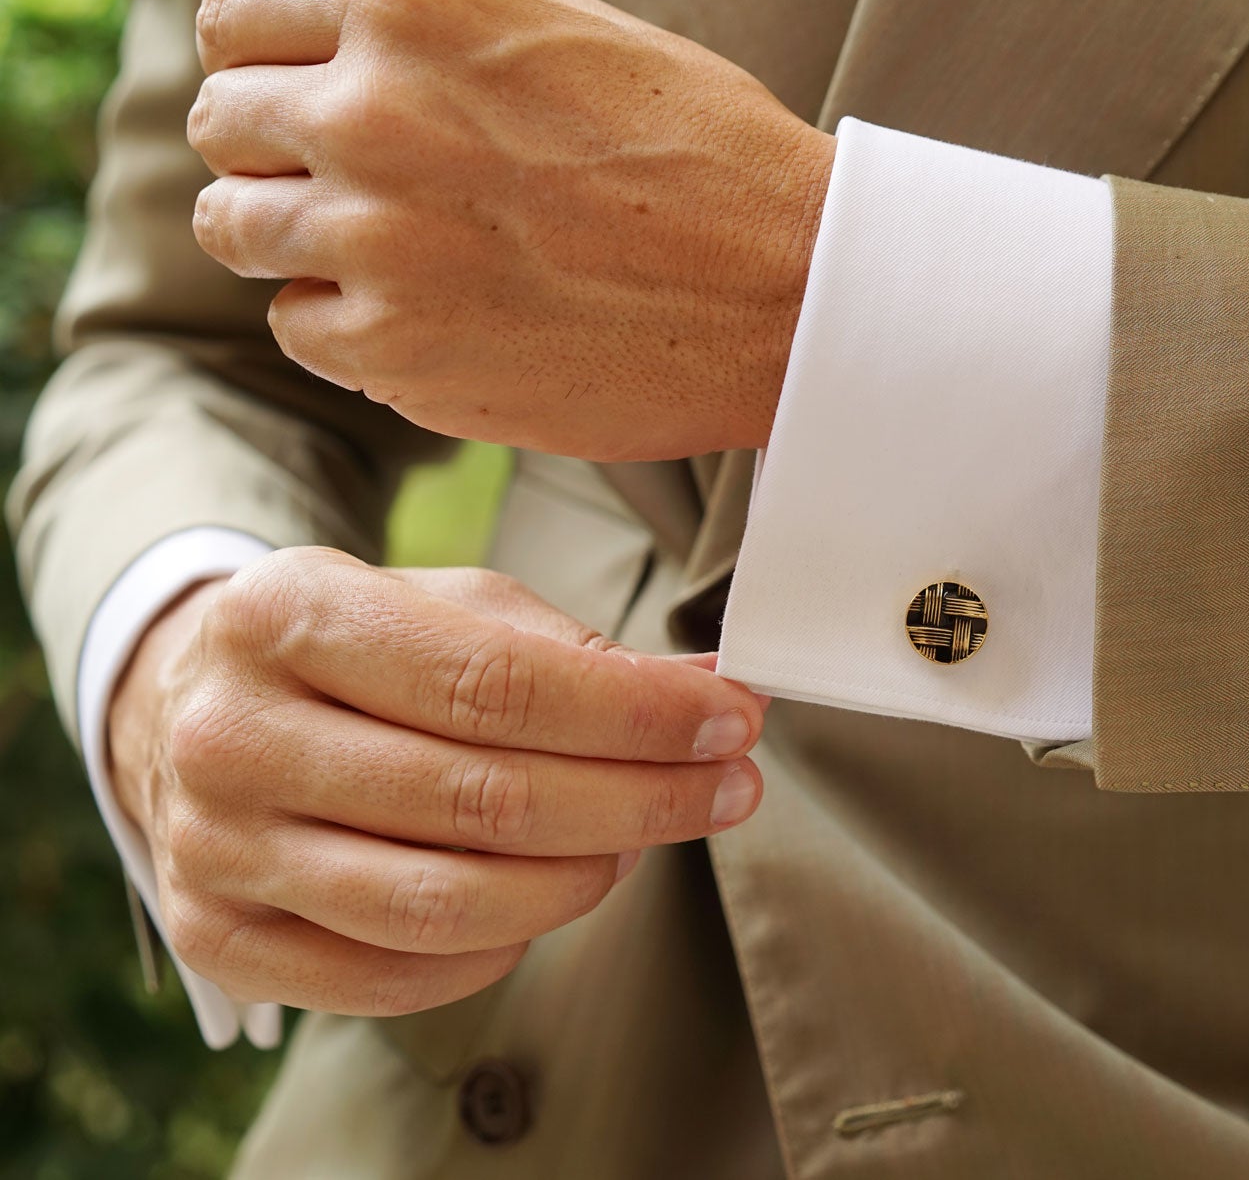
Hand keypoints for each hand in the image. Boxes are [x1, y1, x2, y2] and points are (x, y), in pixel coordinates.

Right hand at [107, 547, 765, 1015]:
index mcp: (287, 613)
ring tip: (643, 840)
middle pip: (482, 800)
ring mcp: (217, 847)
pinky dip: (503, 945)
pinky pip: (400, 974)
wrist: (187, 711)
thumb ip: (571, 650)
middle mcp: (233, 734)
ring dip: (582, 880)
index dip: (634, 715)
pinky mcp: (221, 939)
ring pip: (446, 902)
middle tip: (729, 787)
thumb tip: (708, 693)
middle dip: (641, 799)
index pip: (494, 684)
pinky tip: (548, 893)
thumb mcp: (444, 603)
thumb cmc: (348, 651)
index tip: (732, 721)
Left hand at [185, 0, 833, 461]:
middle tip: (360, 179)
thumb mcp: (566, 30)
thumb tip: (326, 51)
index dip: (264, 55)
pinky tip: (437, 313)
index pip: (235, 15)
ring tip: (394, 248)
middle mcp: (373, 113)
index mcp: (414, 5)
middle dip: (277, 147)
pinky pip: (300, 328)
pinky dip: (349, 324)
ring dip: (297, 237)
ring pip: (236, 229)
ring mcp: (376, 241)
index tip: (297, 89)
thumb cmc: (704, 154)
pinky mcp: (397, 354)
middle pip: (224, 122)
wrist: (794, 294)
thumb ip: (427, 29)